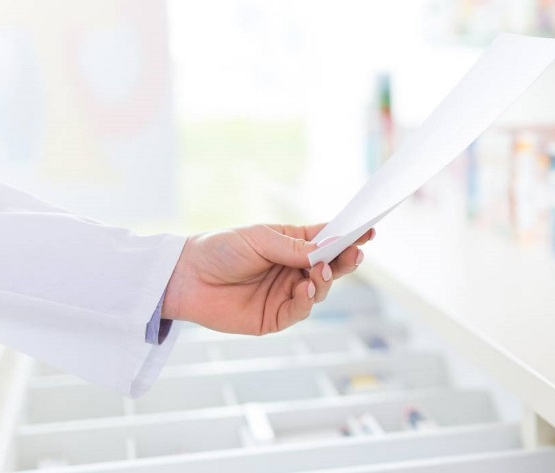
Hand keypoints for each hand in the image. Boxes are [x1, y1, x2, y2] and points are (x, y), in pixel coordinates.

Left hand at [161, 223, 373, 334]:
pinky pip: (300, 312)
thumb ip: (293, 248)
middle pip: (331, 266)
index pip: (327, 239)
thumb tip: (325, 252)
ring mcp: (287, 294)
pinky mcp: (275, 318)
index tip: (368, 231)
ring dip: (324, 281)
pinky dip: (306, 301)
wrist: (185, 278)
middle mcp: (294, 269)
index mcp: (292, 244)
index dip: (349, 236)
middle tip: (355, 254)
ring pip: (320, 290)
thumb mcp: (258, 239)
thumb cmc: (220, 249)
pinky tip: (304, 289)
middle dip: (345, 261)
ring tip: (318, 271)